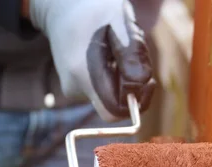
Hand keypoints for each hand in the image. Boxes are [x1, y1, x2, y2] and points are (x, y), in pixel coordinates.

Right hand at [28, 0, 155, 120]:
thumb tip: (141, 83)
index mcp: (83, 73)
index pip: (113, 111)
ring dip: (122, 78)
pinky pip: (102, 90)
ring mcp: (73, 90)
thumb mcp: (119, 22)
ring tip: (117, 50)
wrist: (63, 8)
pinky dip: (112, 76)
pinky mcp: (75, 88)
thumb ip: (132, 53)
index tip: (148, 81)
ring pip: (109, 97)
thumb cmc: (94, 10)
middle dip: (131, 87)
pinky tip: (107, 55)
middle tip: (135, 57)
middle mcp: (74, 88)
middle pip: (114, 105)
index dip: (135, 101)